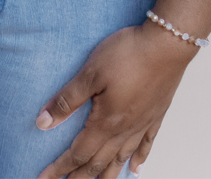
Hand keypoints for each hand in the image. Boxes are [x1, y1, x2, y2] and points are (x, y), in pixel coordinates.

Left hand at [36, 21, 197, 178]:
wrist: (166, 45)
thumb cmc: (128, 54)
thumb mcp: (90, 73)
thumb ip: (67, 99)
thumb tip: (44, 123)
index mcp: (106, 122)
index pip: (78, 153)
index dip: (60, 167)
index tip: (44, 178)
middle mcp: (125, 129)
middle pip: (99, 162)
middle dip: (80, 176)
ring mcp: (142, 123)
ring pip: (121, 158)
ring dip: (108, 174)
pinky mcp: (156, 114)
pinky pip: (146, 144)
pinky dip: (139, 158)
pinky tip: (136, 168)